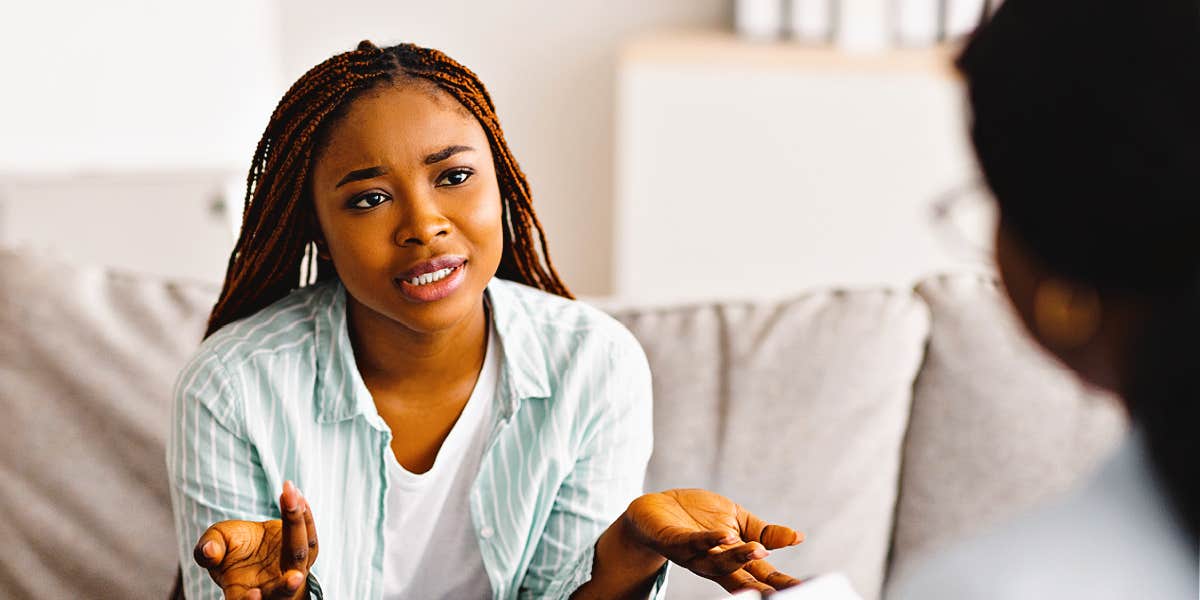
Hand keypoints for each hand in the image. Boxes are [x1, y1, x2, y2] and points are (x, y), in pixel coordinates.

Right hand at [192, 481, 317, 599]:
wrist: (250, 544)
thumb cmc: (229, 550)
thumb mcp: (214, 546)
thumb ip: (208, 550)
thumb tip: (210, 550)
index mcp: (244, 590)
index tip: (254, 595)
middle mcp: (273, 585)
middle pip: (283, 586)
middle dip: (288, 584)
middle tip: (294, 578)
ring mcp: (293, 569)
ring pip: (301, 555)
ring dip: (300, 530)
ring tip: (298, 505)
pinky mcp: (306, 551)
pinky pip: (309, 535)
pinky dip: (304, 516)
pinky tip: (296, 495)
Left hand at [622, 489, 803, 595]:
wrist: (656, 507)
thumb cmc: (698, 517)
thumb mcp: (737, 519)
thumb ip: (764, 531)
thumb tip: (799, 538)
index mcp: (732, 558)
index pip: (761, 574)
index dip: (781, 582)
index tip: (804, 587)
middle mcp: (714, 562)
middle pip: (742, 577)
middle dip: (763, 584)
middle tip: (785, 588)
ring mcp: (693, 554)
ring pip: (718, 563)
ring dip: (738, 557)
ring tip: (758, 550)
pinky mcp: (674, 541)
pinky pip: (692, 543)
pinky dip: (709, 540)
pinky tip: (724, 535)